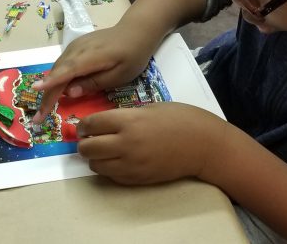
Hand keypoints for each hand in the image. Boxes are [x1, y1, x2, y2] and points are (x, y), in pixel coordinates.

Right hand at [32, 26, 152, 122]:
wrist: (135, 32)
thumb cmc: (131, 56)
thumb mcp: (119, 75)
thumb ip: (94, 83)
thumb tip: (69, 93)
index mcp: (90, 57)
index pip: (66, 71)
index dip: (50, 82)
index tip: (34, 91)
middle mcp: (78, 49)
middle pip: (57, 73)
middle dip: (46, 96)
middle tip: (38, 118)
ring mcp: (76, 45)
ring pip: (57, 68)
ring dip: (49, 88)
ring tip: (44, 109)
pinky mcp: (76, 45)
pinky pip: (62, 63)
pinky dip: (57, 77)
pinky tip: (56, 91)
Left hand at [77, 102, 227, 184]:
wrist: (203, 144)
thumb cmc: (180, 118)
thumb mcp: (150, 108)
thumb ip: (126, 115)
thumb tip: (106, 122)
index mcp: (129, 120)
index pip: (92, 124)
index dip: (83, 125)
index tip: (83, 125)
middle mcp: (125, 143)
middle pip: (88, 147)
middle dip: (84, 142)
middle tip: (89, 138)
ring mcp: (131, 164)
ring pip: (96, 165)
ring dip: (95, 157)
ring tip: (104, 150)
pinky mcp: (138, 179)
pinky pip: (111, 176)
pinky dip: (108, 168)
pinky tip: (117, 159)